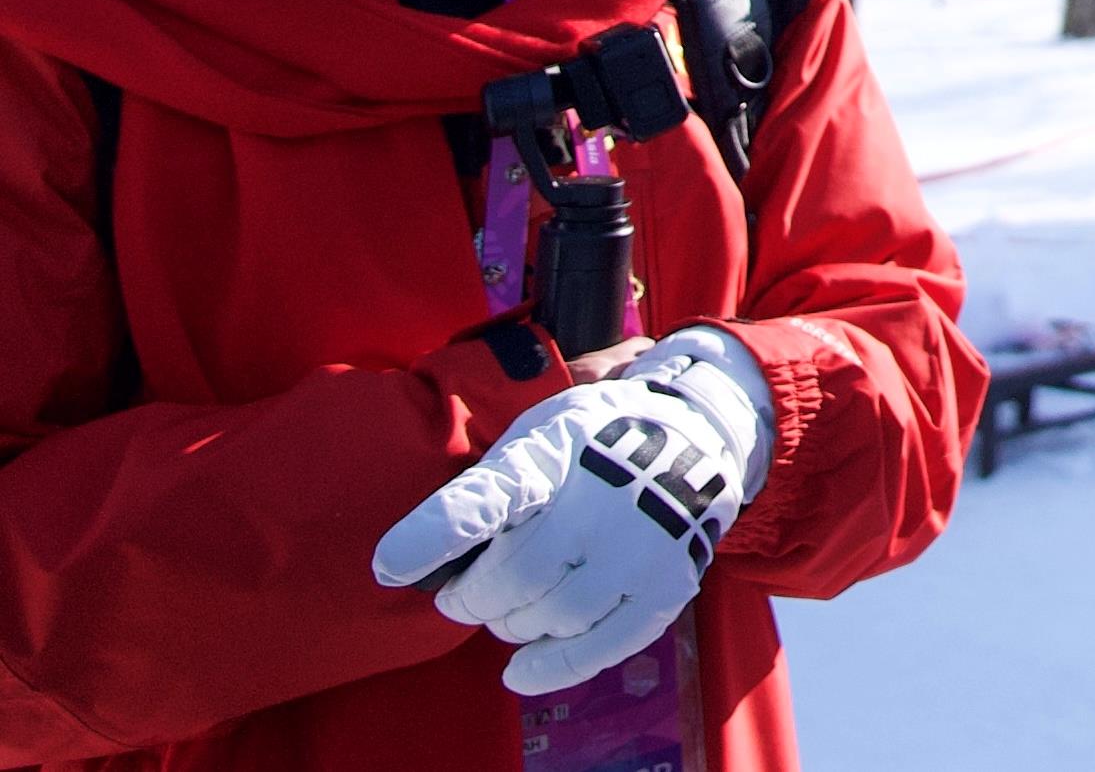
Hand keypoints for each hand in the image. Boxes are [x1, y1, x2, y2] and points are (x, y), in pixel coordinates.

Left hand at [372, 329, 772, 694]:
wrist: (696, 431)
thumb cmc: (591, 443)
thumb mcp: (538, 435)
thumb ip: (491, 490)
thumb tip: (429, 564)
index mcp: (555, 454)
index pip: (491, 498)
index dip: (437, 534)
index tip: (390, 565)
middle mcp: (601, 500)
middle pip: (511, 578)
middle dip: (470, 598)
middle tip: (461, 595)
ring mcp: (639, 546)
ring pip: (551, 616)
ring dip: (512, 624)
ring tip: (510, 609)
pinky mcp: (666, 585)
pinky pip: (601, 647)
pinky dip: (553, 667)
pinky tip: (520, 671)